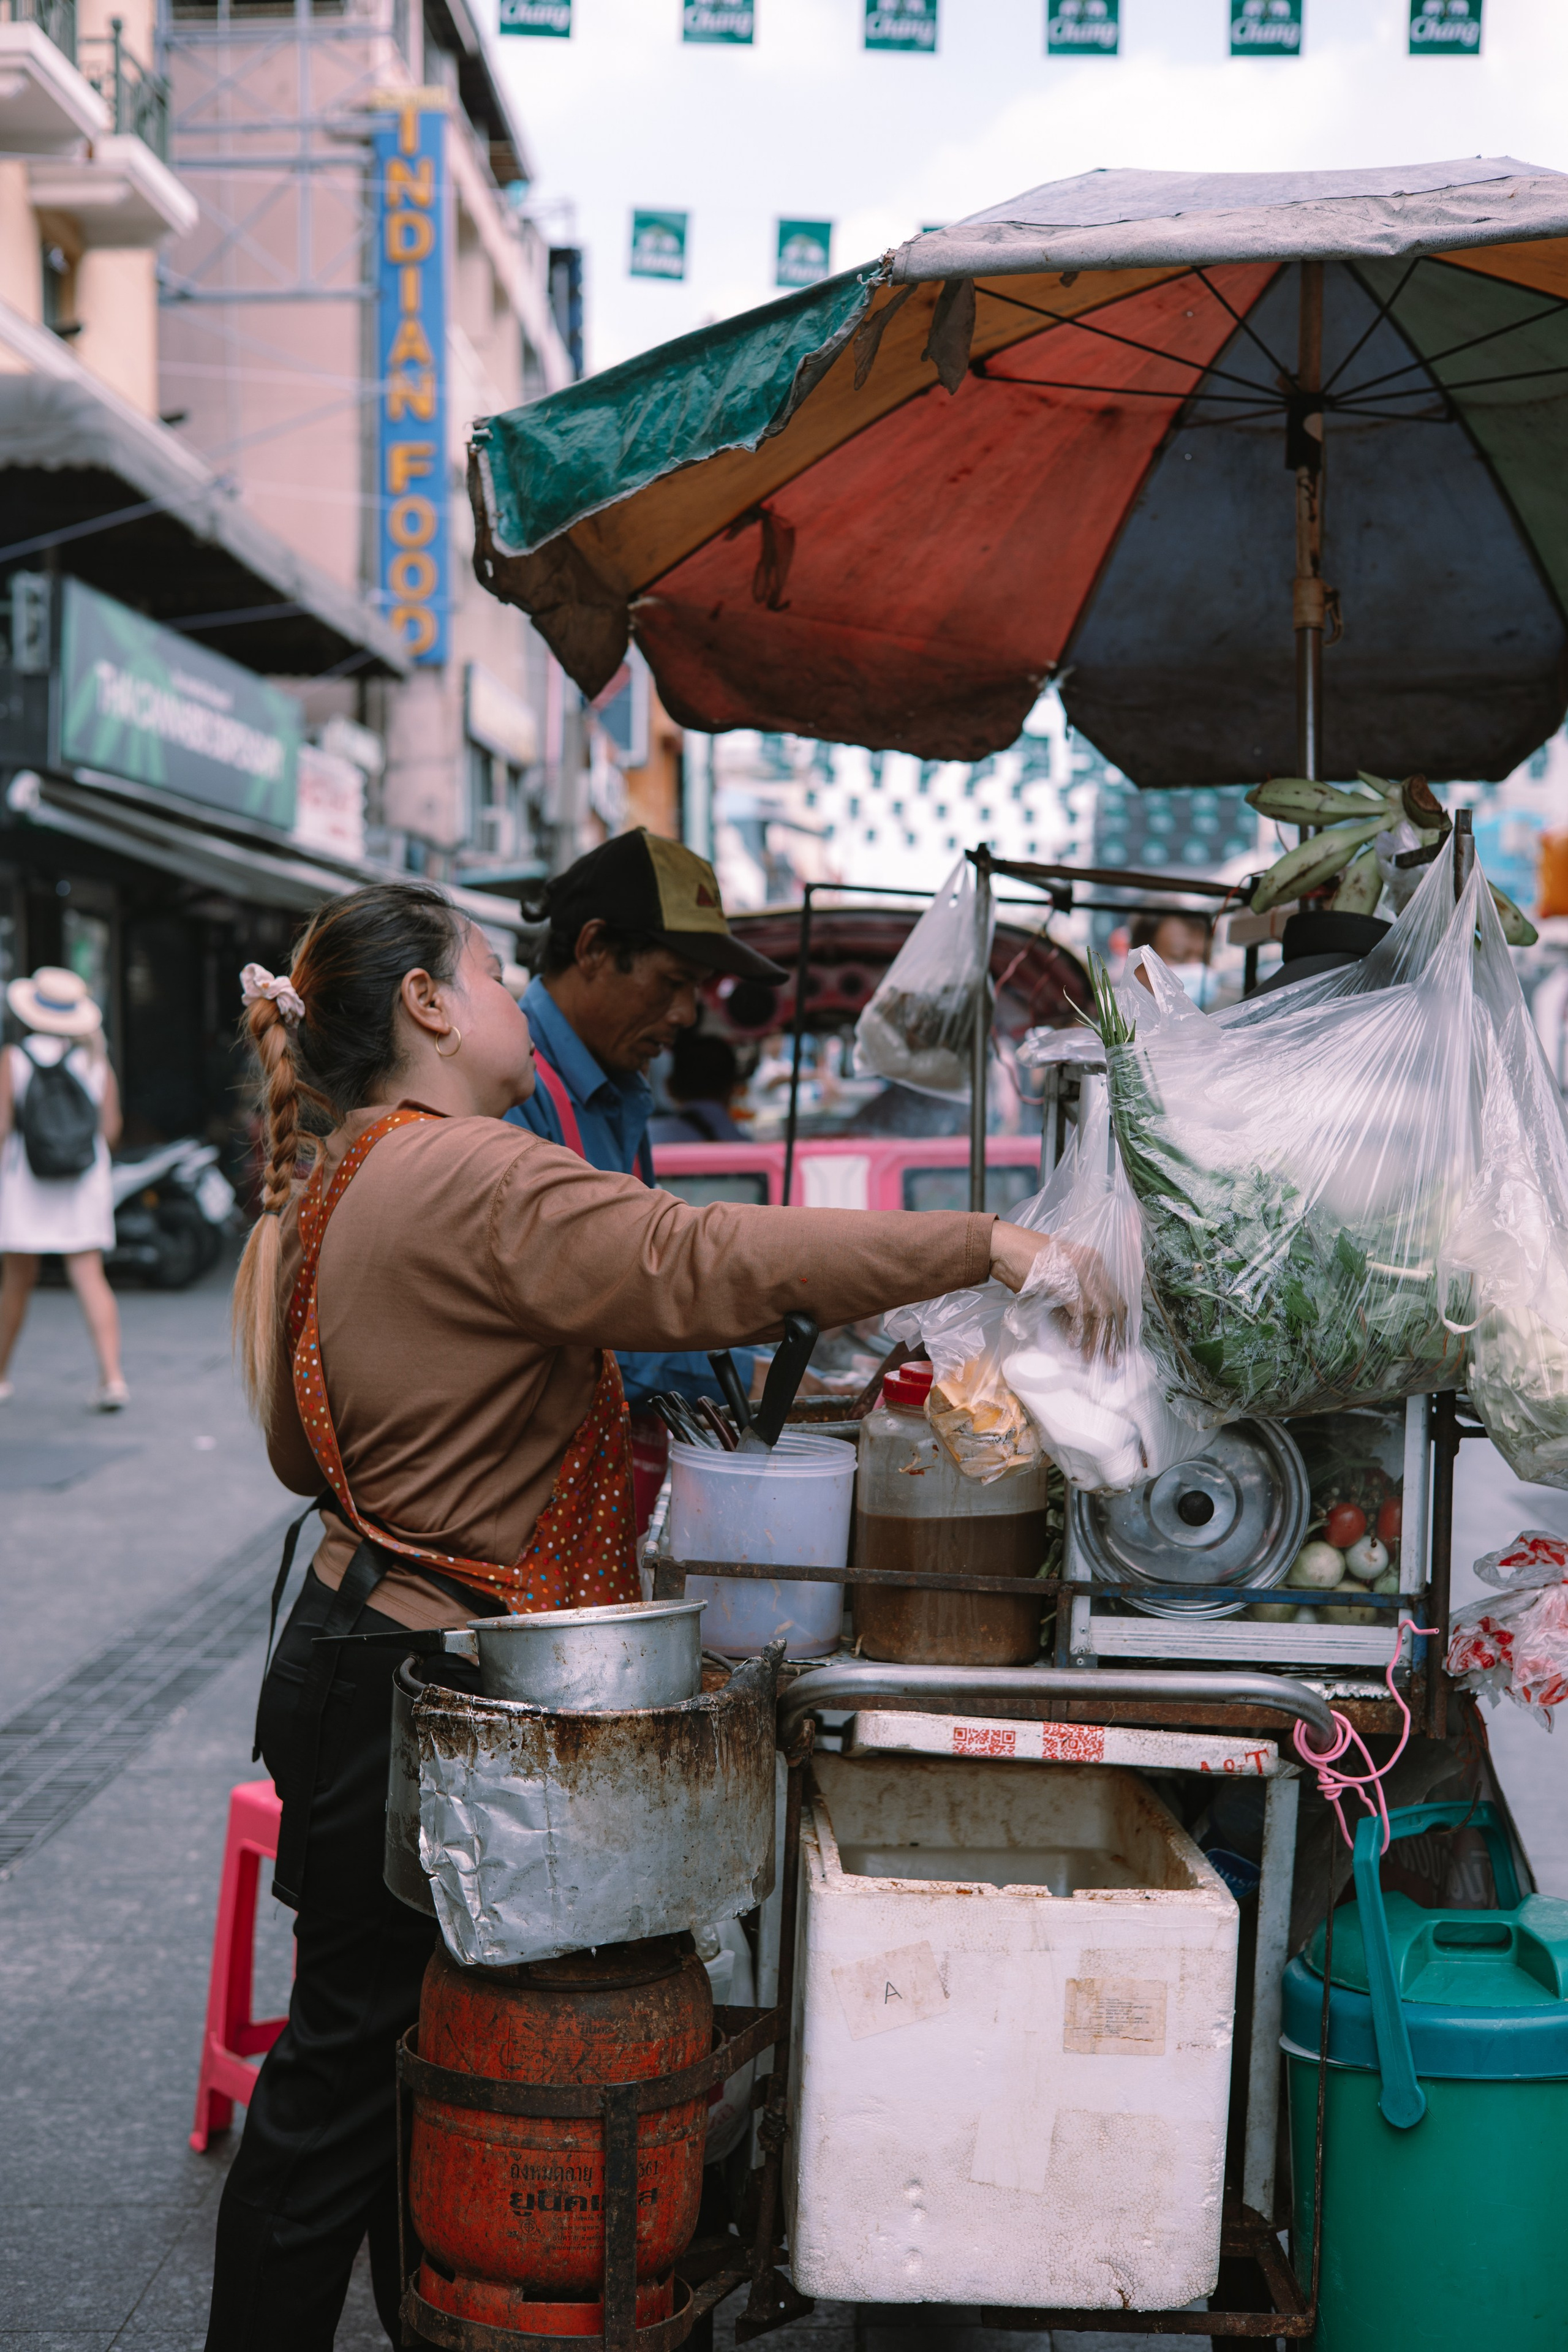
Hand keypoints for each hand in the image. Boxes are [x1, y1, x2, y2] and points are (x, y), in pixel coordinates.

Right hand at [989, 1224, 1126, 1355]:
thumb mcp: (1058, 1279)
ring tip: (1091, 1355)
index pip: (1116, 1296)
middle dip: (1114, 1336)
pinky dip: (1078, 1330)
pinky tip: (1074, 1342)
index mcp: (1093, 1261)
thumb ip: (1075, 1298)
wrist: (1002, 1247)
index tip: (1119, 1344)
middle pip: (1113, 1305)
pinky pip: (1079, 1310)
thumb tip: (1087, 1330)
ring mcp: (1078, 1269)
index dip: (1120, 1323)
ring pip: (1100, 1310)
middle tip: (1112, 1358)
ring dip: (1097, 1337)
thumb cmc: (1025, 1264)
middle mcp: (1091, 1262)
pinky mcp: (1063, 1279)